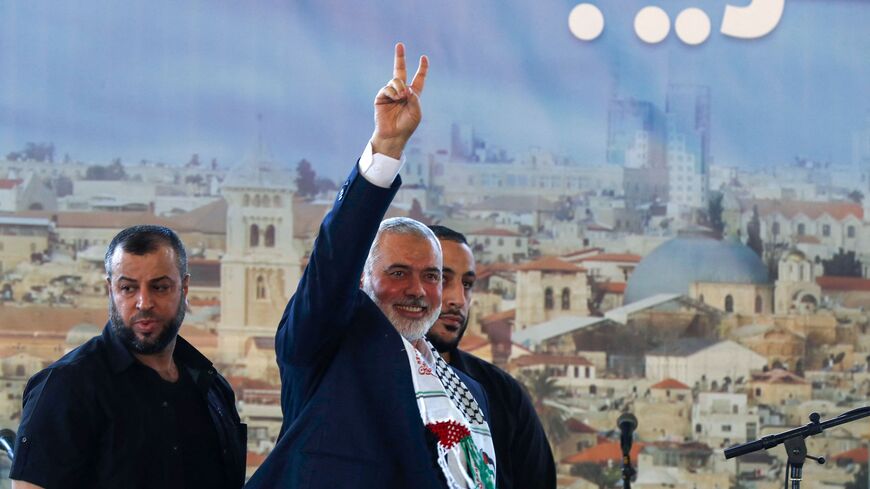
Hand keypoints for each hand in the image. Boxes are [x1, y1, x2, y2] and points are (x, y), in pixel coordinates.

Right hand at [371, 43, 427, 158]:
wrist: (393, 135)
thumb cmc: (407, 126)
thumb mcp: (416, 112)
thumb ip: (414, 98)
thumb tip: (406, 87)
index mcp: (413, 95)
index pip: (418, 79)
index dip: (422, 69)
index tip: (424, 58)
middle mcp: (401, 91)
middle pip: (401, 71)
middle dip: (400, 57)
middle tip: (399, 44)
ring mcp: (391, 93)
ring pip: (395, 80)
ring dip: (399, 86)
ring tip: (401, 97)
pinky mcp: (381, 97)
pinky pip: (387, 88)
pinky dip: (392, 91)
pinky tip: (395, 98)